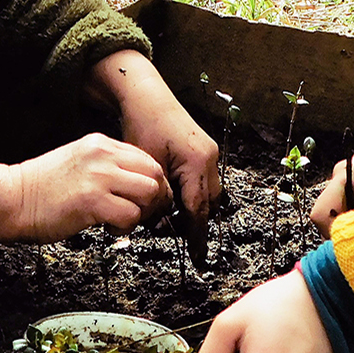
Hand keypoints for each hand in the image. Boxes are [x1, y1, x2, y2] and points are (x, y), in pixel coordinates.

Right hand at [0, 133, 170, 241]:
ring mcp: (98, 177)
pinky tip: (109, 228)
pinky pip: (131, 215)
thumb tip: (133, 185)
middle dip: (155, 198)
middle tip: (143, 213)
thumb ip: (106, 167)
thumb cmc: (39, 188)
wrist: (11, 199)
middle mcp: (102, 156)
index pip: (146, 159)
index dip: (152, 182)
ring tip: (124, 220)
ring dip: (142, 212)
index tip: (147, 199)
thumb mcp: (77, 162)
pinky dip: (126, 227)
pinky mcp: (93, 201)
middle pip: (154, 173)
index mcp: (99, 144)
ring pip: (149, 192)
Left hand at [88, 51, 220, 218]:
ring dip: (193, 207)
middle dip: (193, 221)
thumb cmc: (143, 125)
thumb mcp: (147, 167)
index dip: (195, 234)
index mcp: (198, 162)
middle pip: (209, 203)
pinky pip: (204, 181)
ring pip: (209, 193)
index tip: (196, 255)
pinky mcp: (204, 150)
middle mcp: (210, 158)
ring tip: (170, 215)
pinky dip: (191, 193)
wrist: (146, 97)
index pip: (199, 209)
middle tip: (173, 232)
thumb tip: (161, 222)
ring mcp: (210, 153)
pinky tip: (173, 196)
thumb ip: (157, 196)